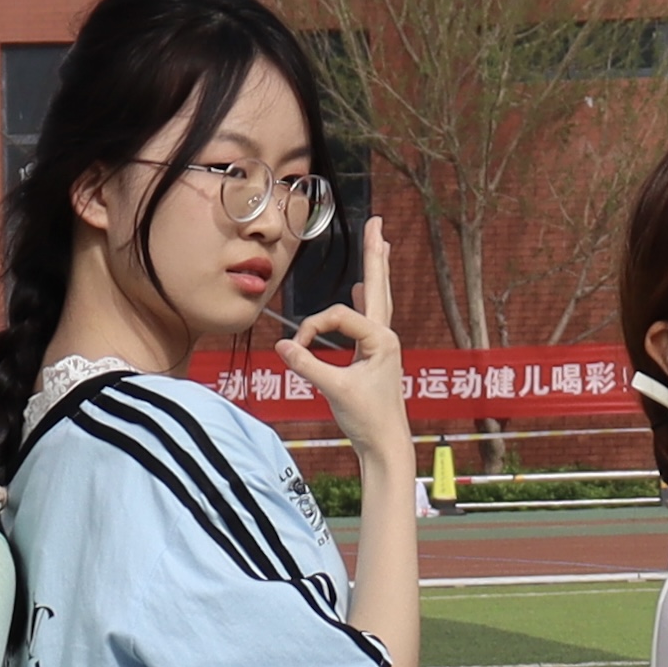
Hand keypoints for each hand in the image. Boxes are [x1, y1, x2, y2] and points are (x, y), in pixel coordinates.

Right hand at [280, 222, 412, 459]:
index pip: (337, 317)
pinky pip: (369, 317)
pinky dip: (365, 298)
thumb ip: (308, 366)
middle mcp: (386, 336)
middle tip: (376, 222)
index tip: (297, 351)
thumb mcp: (335, 390)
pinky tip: (361, 289)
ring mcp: (382, 345)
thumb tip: (282, 347)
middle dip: (374, 253)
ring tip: (379, 244)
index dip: (312, 330)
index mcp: (381, 339)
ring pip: (376, 298)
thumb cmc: (367, 418)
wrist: (386, 444)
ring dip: (374, 270)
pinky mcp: (375, 355)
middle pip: (377, 285)